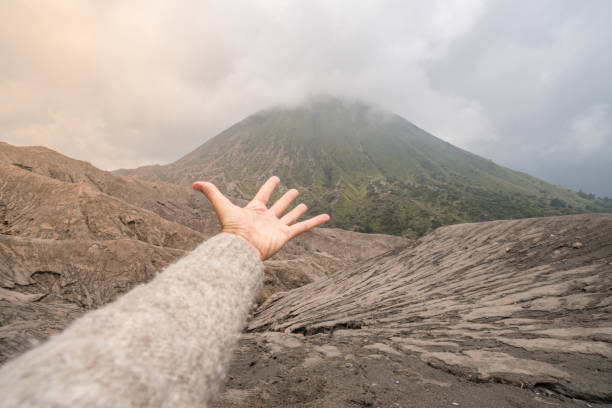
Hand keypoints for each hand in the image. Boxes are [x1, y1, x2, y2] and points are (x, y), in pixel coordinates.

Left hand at [193, 176, 329, 259]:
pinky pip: (303, 227)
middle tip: (294, 191)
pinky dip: (315, 222)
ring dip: (297, 210)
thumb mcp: (221, 206)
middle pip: (279, 206)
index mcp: (254, 210)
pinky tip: (326, 217)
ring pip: (290, 217)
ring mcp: (276, 228)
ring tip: (304, 203)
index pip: (264, 195)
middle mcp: (266, 219)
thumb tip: (194, 183)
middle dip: (286, 199)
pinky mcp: (285, 236)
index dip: (269, 186)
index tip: (276, 178)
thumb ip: (210, 192)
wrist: (241, 249)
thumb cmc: (231, 229)